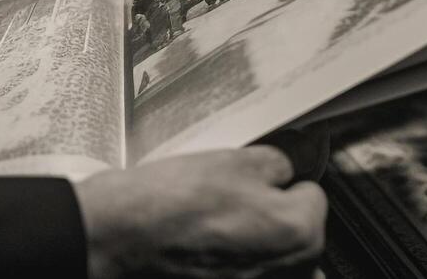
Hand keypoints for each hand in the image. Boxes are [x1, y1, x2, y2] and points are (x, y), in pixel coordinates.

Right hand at [75, 146, 325, 278]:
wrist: (114, 239)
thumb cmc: (169, 204)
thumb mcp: (234, 160)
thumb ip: (280, 160)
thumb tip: (295, 161)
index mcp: (299, 233)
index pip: (312, 195)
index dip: (282, 181)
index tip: (257, 180)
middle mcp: (289, 273)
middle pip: (297, 235)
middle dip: (273, 217)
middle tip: (229, 202)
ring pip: (274, 260)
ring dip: (255, 245)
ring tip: (214, 228)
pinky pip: (247, 273)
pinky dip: (233, 264)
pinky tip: (203, 250)